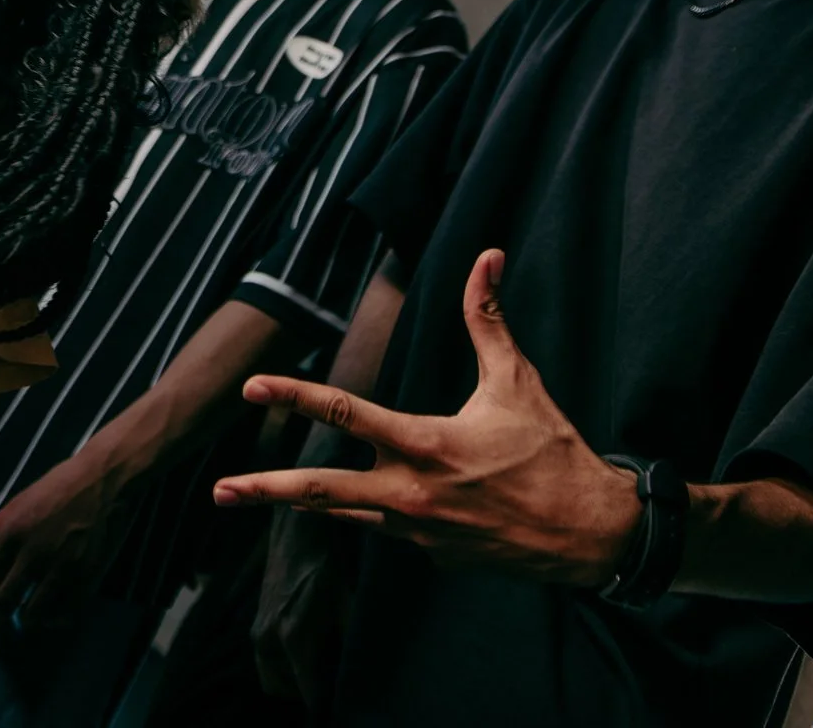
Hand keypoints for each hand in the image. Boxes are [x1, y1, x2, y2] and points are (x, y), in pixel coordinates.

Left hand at [0, 451, 120, 624]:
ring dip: (26, 622)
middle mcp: (32, 553)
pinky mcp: (86, 576)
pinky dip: (56, 620)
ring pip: (34, 615)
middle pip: (4, 603)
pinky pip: (65, 612)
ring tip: (27, 621)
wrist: (101, 480)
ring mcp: (60, 567)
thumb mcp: (15, 503)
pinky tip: (54, 616)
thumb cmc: (56, 489)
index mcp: (11, 533)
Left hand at [211, 251, 640, 587]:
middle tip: (221, 490)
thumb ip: (487, 320)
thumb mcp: (517, 381)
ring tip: (250, 499)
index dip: (294, 395)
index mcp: (427, 446)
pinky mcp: (433, 555)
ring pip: (345, 514)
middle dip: (266, 491)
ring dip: (298, 507)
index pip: (346, 414)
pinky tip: (383, 501)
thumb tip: (487, 257)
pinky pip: (392, 528)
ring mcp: (420, 532)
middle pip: (322, 492)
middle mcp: (412, 494)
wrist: (591, 534)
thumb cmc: (553, 452)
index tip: (251, 388)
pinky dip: (378, 510)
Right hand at [253, 503, 341, 707]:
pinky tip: (304, 649)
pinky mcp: (256, 620)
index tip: (338, 705)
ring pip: (270, 676)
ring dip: (290, 680)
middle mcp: (270, 638)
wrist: (294, 530)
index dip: (323, 704)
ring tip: (318, 667)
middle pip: (283, 690)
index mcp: (294, 636)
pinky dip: (281, 665)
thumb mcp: (347, 599)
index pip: (307, 690)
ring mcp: (258, 629)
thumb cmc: (325, 562)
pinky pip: (264, 659)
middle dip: (305, 693)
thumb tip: (362, 666)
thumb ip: (351, 636)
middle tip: (329, 683)